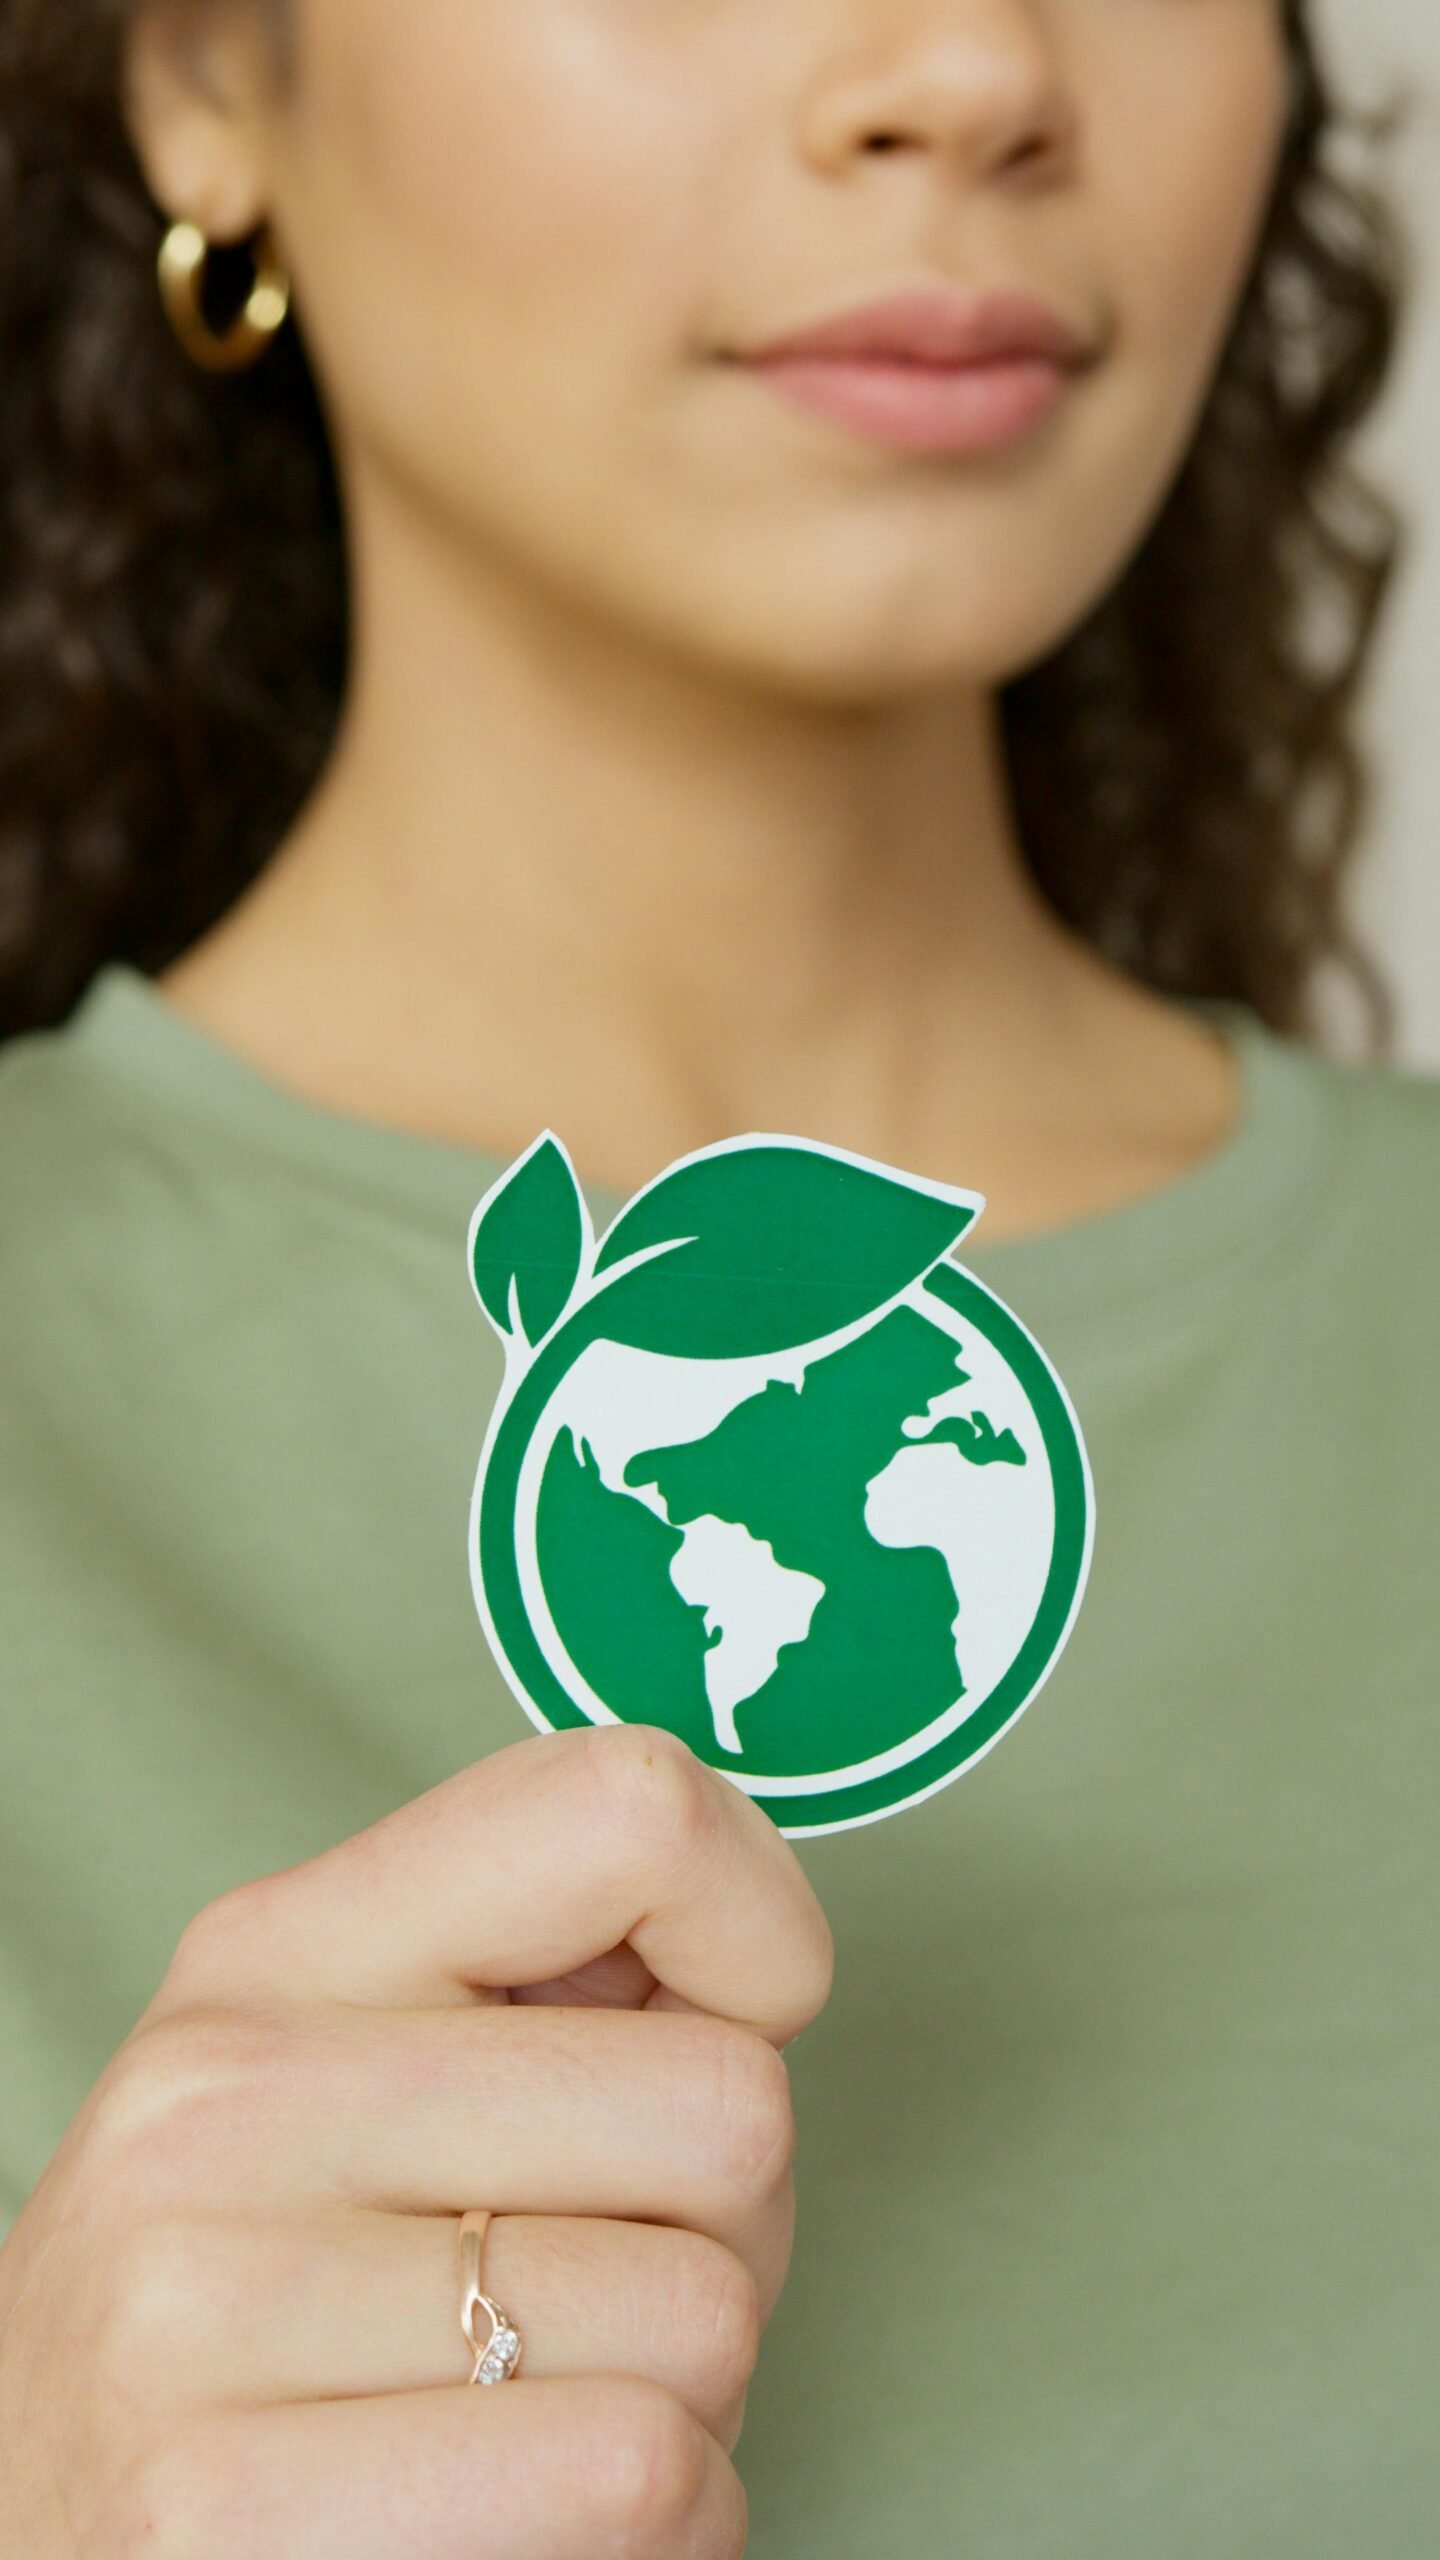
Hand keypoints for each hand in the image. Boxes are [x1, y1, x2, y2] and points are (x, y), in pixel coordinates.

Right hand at [0, 1723, 833, 2556]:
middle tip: (600, 2285)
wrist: (31, 2545)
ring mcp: (207, 2297)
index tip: (727, 2022)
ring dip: (687, 2402)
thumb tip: (759, 1950)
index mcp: (279, 1950)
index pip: (622, 1807)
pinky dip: (657, 2530)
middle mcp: (229, 2093)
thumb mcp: (337, 2087)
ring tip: (538, 2405)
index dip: (758, 1927)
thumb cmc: (250, 2323)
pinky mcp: (223, 2506)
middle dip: (727, 2232)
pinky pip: (642, 2480)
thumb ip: (532, 1995)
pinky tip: (526, 2512)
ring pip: (708, 2318)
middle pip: (729, 2106)